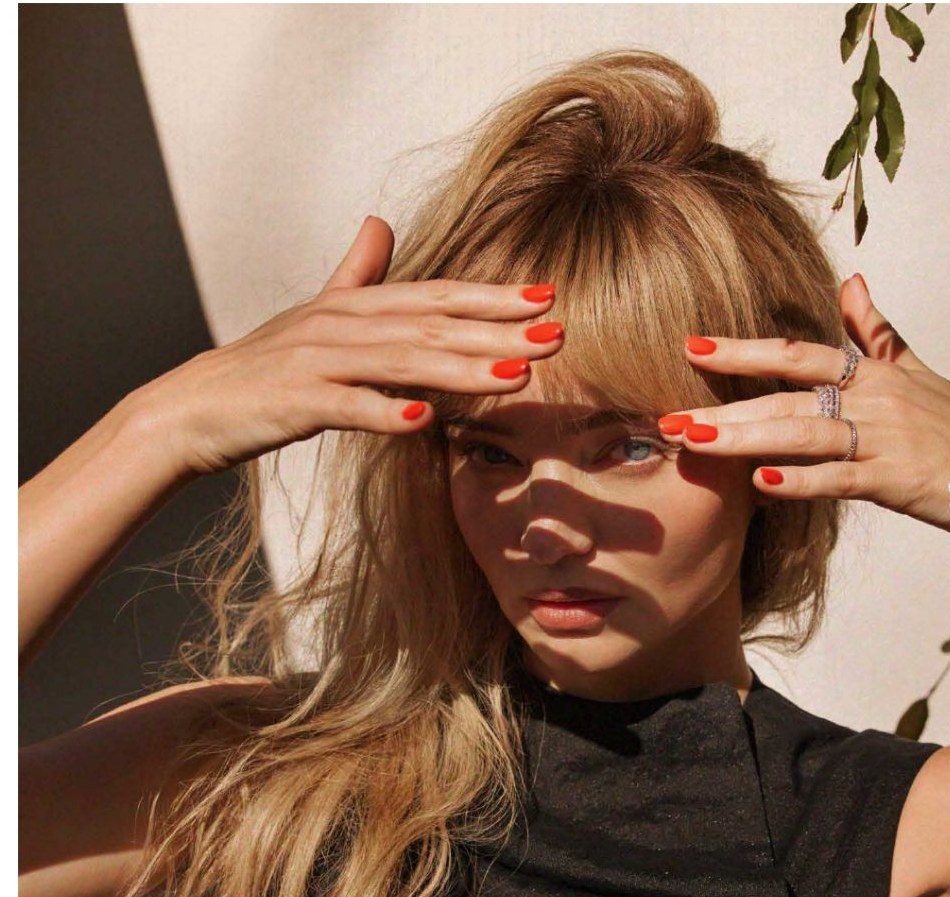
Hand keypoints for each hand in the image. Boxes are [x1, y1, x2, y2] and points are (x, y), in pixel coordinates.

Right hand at [134, 216, 564, 477]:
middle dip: (497, 331)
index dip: (491, 297)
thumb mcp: (315, 316)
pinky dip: (384, 411)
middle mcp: (340, 324)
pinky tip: (422, 421)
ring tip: (514, 376)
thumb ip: (355, 274)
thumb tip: (379, 222)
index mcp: (353, 306)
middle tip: (556, 336)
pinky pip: (346, 406)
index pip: (434, 297)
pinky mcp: (294, 401)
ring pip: (400, 361)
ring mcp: (316, 361)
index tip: (547, 298)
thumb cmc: (262, 372)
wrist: (192, 409)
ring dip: (459, 369)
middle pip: (430, 325)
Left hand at [657, 274, 949, 532]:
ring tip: (693, 444)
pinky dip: (801, 480)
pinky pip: (839, 479)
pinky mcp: (893, 481)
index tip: (691, 346)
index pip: (797, 352)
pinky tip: (760, 483)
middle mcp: (873, 398)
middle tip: (666, 418)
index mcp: (873, 372)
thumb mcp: (918, 370)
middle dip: (723, 405)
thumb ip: (877, 331)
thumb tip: (852, 279)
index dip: (743, 348)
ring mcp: (882, 439)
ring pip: (802, 432)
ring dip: (744, 438)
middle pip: (786, 394)